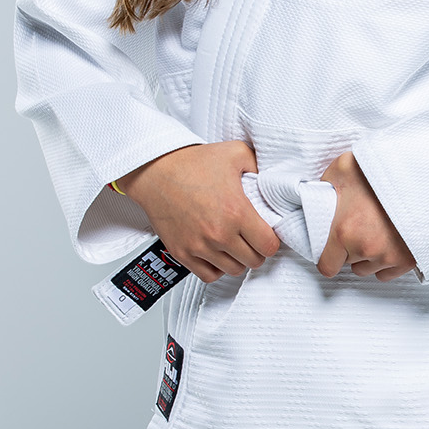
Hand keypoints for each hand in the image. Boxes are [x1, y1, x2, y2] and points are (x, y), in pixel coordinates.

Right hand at [115, 141, 279, 283]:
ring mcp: (199, 246)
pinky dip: (216, 269)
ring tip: (235, 245)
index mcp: (236, 211)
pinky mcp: (182, 252)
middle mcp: (219, 233)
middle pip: (253, 261)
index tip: (266, 234)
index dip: (271, 241)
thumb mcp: (235, 153)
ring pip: (232, 270)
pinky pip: (208, 275)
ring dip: (237, 260)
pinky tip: (217, 254)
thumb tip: (273, 178)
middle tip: (252, 239)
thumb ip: (260, 165)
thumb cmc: (191, 162)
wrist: (155, 170)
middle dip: (256, 251)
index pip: (268, 246)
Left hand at [316, 152, 416, 280]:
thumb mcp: (343, 167)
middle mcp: (365, 248)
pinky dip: (386, 261)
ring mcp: (388, 256)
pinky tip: (389, 241)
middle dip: (351, 249)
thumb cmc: (383, 170)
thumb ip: (325, 185)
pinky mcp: (408, 259)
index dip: (328, 256)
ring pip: (369, 268)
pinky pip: (388, 273)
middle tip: (360, 226)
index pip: (327, 265)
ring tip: (376, 231)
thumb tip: (319, 195)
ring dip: (369, 255)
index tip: (332, 248)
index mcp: (343, 231)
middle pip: (349, 263)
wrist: (421, 174)